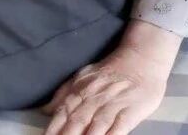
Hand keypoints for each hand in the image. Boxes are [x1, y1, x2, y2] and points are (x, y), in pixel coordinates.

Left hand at [43, 21, 179, 134]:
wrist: (141, 59)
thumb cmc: (110, 71)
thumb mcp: (82, 76)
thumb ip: (64, 93)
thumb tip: (46, 110)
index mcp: (79, 91)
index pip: (62, 113)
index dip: (53, 129)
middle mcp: (93, 99)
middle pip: (76, 122)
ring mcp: (112, 105)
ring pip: (96, 126)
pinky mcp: (131, 111)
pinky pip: (119, 128)